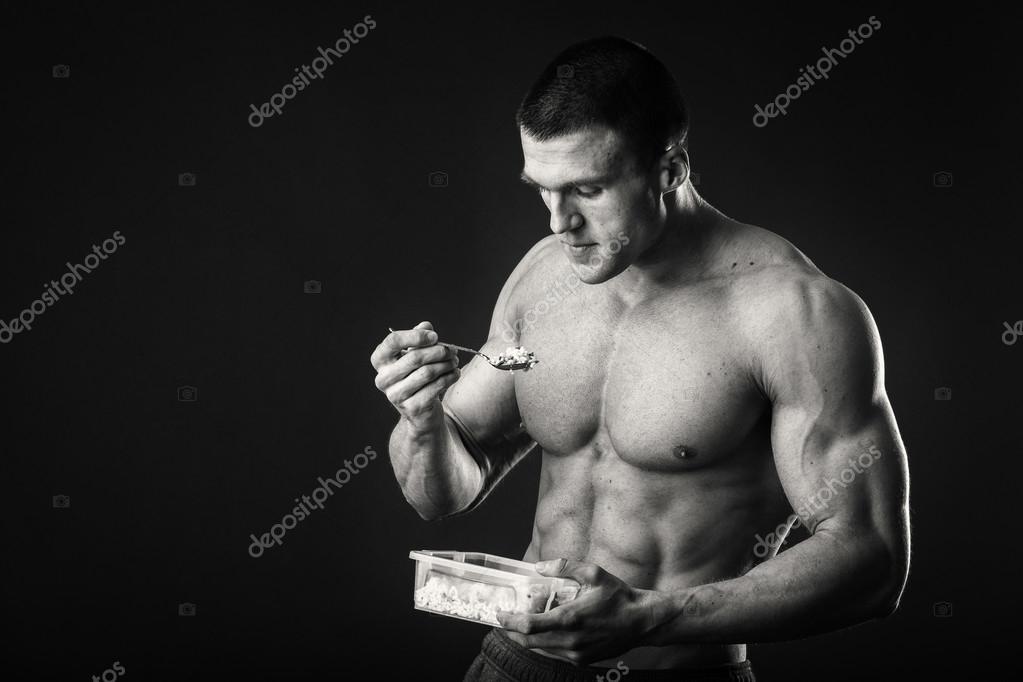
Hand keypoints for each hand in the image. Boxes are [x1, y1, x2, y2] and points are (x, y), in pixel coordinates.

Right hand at [370, 321, 459, 430]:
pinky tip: (455, 373)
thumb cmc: (417, 378)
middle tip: (451, 350)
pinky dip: (449, 377)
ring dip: (446, 364)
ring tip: (454, 361)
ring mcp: (396, 395)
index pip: (393, 341)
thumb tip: (425, 325)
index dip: (416, 336)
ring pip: (427, 372)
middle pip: (414, 357)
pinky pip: (436, 386)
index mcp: (380, 361)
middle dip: (438, 351)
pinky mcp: (412, 407)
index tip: (435, 336)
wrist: (420, 413)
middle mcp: (384, 379)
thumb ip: (418, 339)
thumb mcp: (415, 355)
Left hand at [497, 558, 656, 665]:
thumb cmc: (618, 597)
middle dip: (513, 631)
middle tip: (506, 618)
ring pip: (541, 650)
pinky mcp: (582, 660)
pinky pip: (555, 654)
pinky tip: (547, 631)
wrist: (641, 622)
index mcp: (569, 618)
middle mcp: (569, 640)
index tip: (499, 614)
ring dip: (528, 638)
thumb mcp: (593, 573)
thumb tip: (540, 567)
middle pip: (529, 642)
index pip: (528, 626)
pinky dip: (545, 644)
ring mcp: (575, 653)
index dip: (509, 621)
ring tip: (525, 622)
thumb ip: (564, 567)